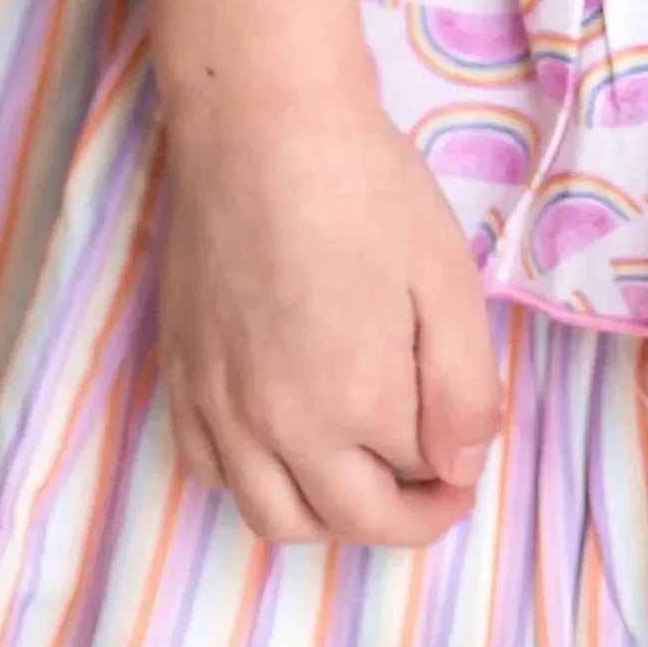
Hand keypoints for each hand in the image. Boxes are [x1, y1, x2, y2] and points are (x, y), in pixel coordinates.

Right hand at [156, 81, 501, 549]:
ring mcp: (219, 406)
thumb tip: (462, 468)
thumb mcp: (448, 280)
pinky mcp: (181, 377)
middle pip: (347, 518)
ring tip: (362, 474)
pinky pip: (208, 472)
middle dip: (402, 516)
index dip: (452, 470)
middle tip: (434, 482)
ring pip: (272, 517)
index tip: (466, 454)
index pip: (415, 479)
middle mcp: (278, 426)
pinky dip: (252, 483)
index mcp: (354, 404)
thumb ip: (464, 388)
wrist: (262, 128)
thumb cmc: (368, 190)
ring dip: (327, 516)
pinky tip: (282, 445)